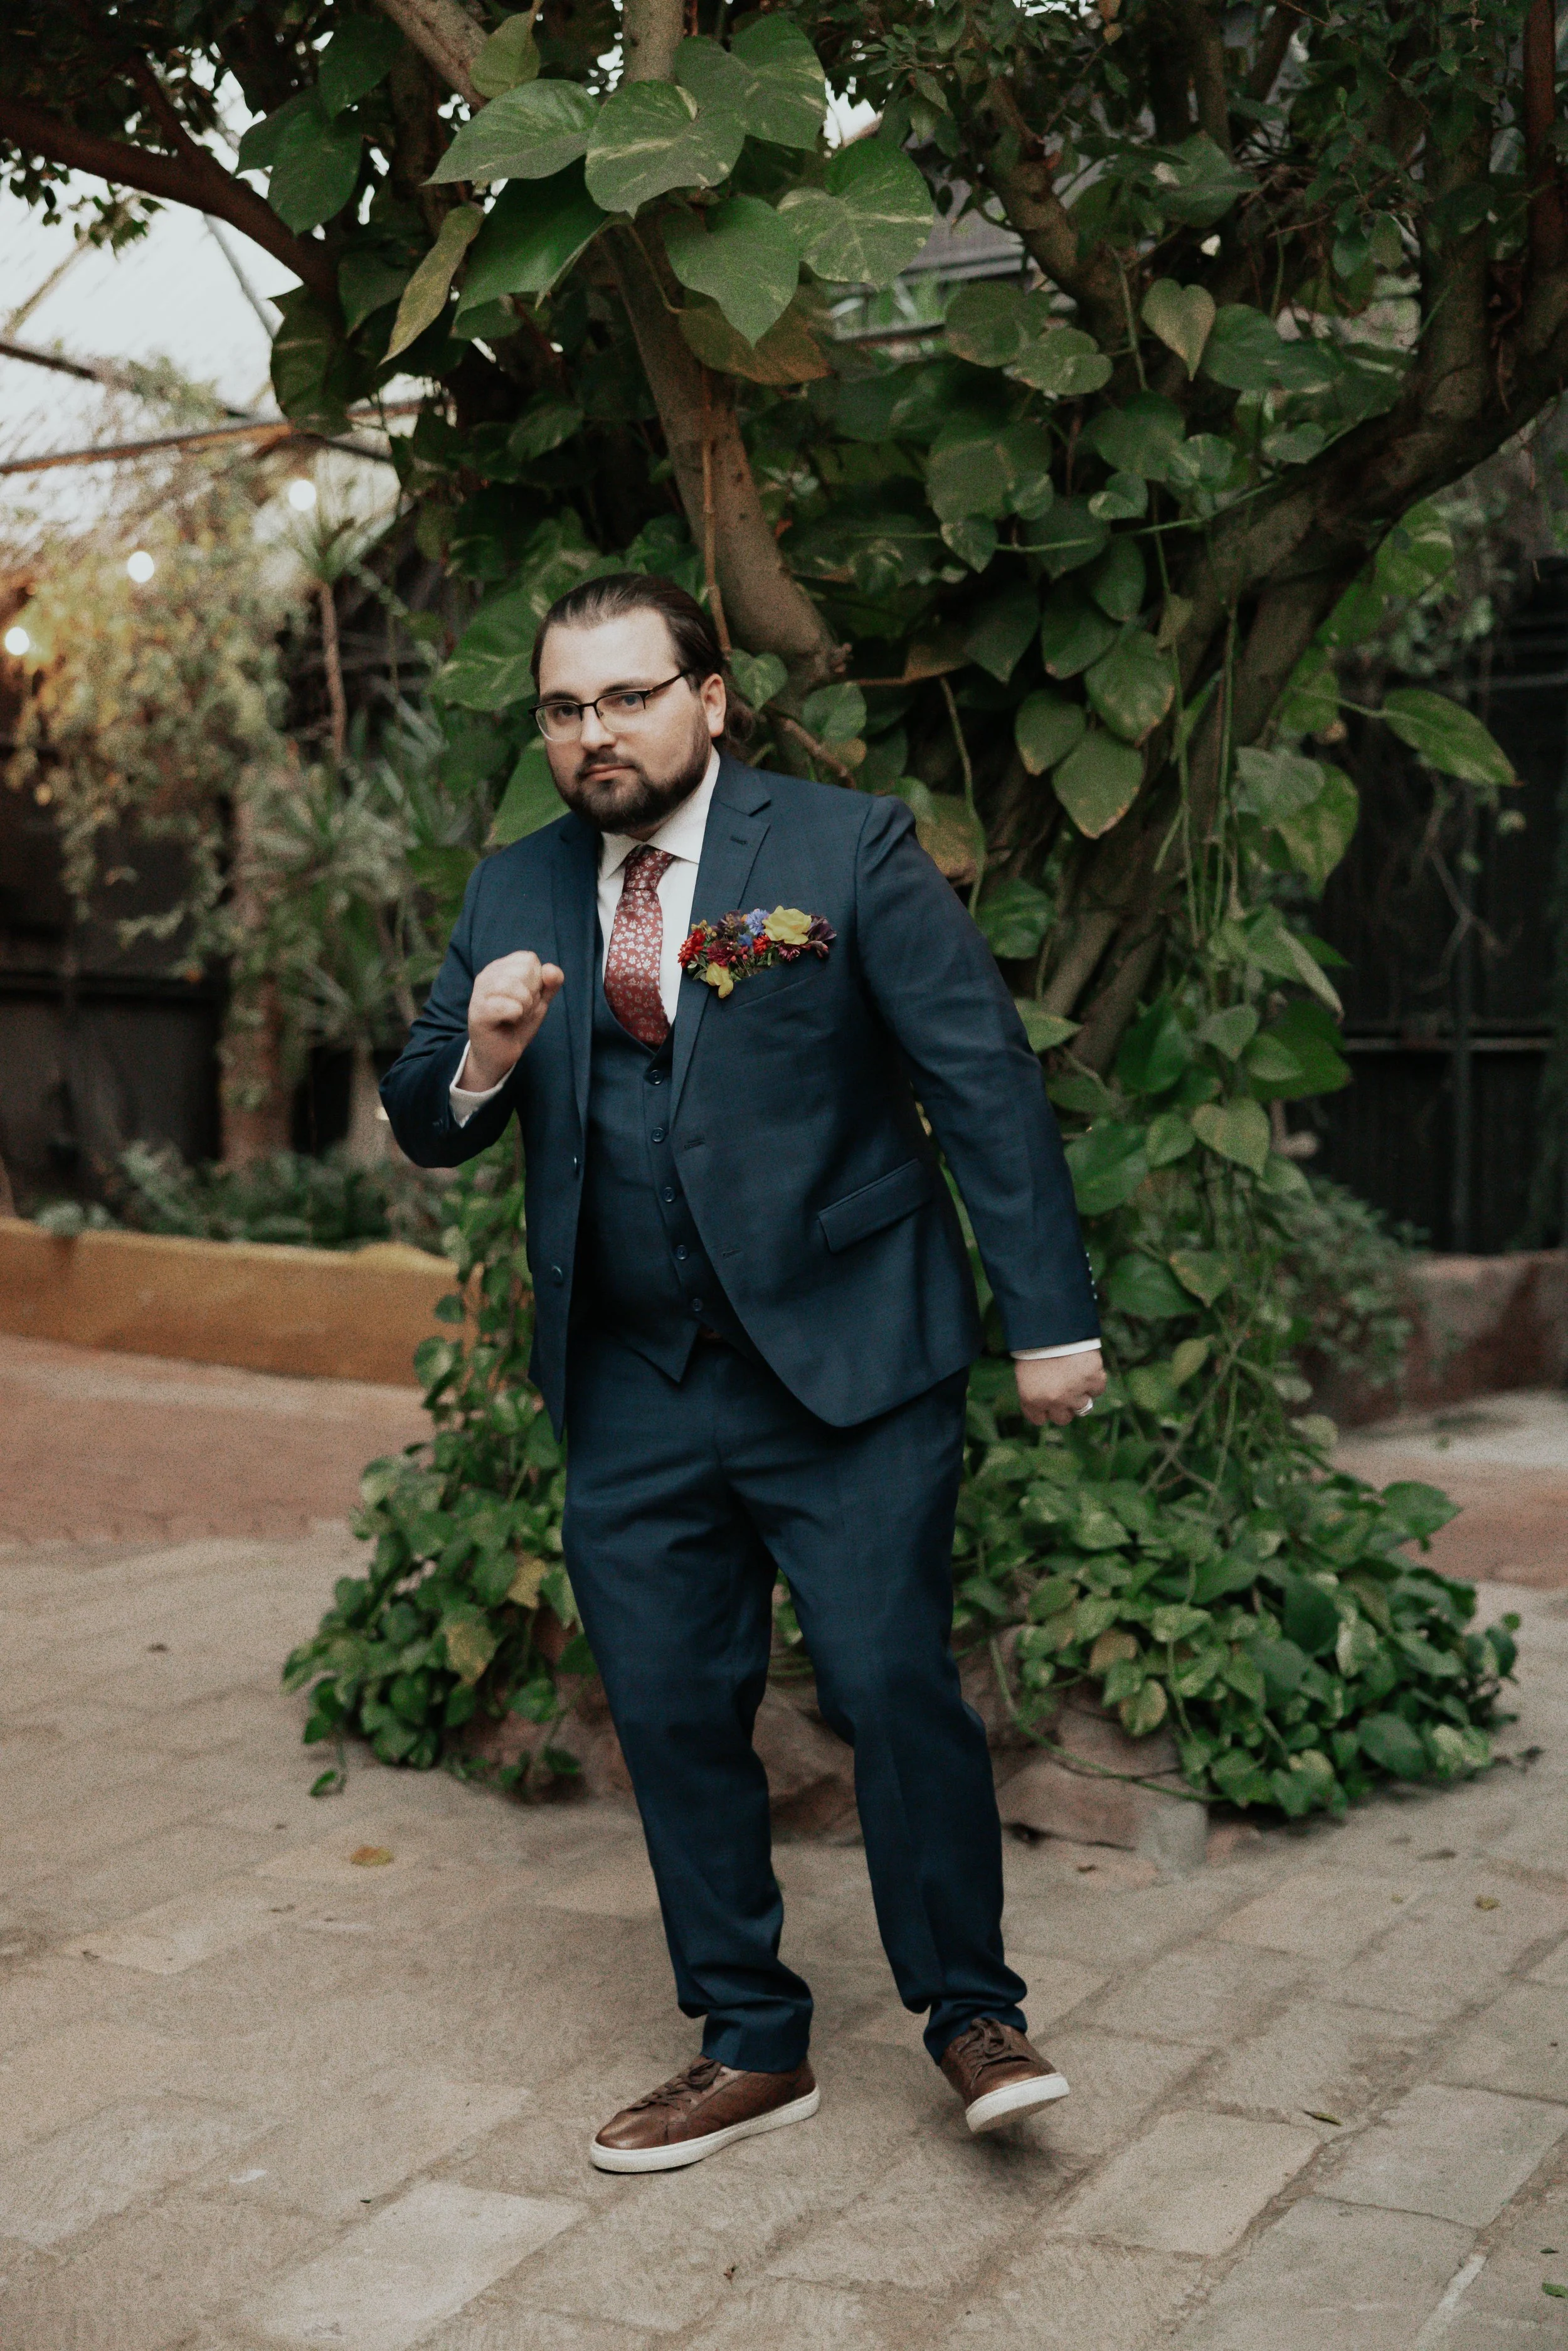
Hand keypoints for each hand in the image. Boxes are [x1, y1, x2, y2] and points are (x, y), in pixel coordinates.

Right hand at [464, 952, 564, 1090]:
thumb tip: (551, 969)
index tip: (526, 998)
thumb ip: (551, 983)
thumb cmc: (518, 1024)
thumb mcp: (540, 1001)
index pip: (529, 959)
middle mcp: (487, 974)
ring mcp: (479, 992)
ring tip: (516, 1016)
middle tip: (520, 1009)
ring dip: (524, 1006)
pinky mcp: (478, 1012)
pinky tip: (508, 1021)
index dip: (536, 981)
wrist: (501, 1054)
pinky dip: (516, 1015)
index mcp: (501, 967)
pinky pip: (509, 1006)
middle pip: (524, 970)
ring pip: (514, 986)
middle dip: (531, 995)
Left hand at [1015, 1349, 1105, 1428]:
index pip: (1039, 1419)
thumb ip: (1035, 1392)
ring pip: (1083, 1407)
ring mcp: (1075, 1393)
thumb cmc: (1035, 1343)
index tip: (1047, 1400)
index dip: (1044, 1409)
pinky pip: (1097, 1389)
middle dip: (1064, 1406)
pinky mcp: (1093, 1380)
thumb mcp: (1025, 1371)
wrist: (1053, 1323)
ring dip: (1080, 1393)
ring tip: (1075, 1374)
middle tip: (1064, 1388)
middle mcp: (1053, 1401)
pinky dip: (1095, 1380)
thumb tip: (1047, 1407)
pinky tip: (1086, 1367)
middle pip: (1063, 1418)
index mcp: (1031, 1399)